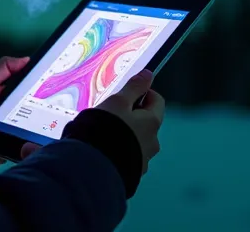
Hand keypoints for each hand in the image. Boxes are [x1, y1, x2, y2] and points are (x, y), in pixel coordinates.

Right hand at [22, 70, 164, 173]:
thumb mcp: (117, 102)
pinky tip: (102, 150)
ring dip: (124, 135)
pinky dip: (117, 151)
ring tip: (102, 133)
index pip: (156, 100)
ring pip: (136, 141)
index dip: (143, 92)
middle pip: (146, 122)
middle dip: (130, 116)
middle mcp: (152, 143)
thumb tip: (148, 75)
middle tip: (110, 112)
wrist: (93, 169)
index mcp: (152, 123)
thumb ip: (134, 88)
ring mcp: (141, 161)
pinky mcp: (129, 174)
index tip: (126, 93)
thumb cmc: (105, 130)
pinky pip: (126, 157)